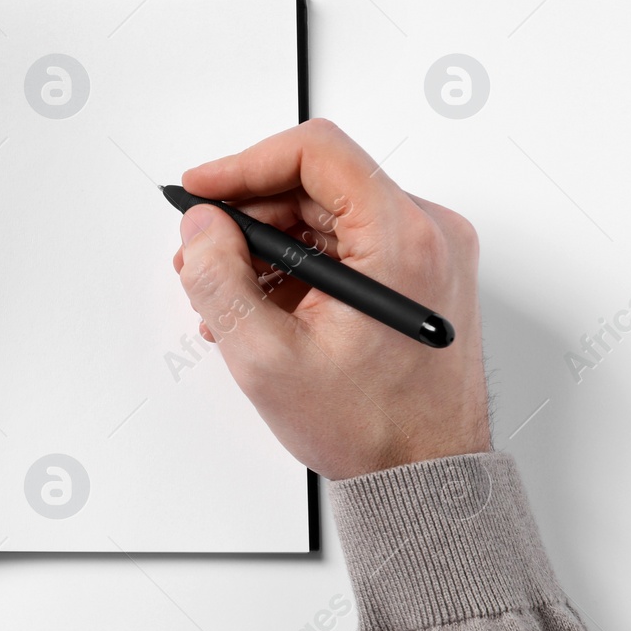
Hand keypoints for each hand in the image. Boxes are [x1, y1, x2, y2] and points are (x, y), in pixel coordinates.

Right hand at [171, 119, 489, 480]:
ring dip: (268, 245)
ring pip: (326, 213)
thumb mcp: (268, 358)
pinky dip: (298, 265)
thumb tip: (202, 228)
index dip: (244, 164)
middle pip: (317, 182)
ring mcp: (429, 252)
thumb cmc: (373, 429)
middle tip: (204, 255)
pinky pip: (346, 242)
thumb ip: (220, 280)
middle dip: (248, 215)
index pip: (316, 153)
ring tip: (229, 296)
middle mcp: (428, 233)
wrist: (427, 477)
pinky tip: (264, 306)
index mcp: (403, 240)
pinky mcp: (421, 273)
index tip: (204, 191)